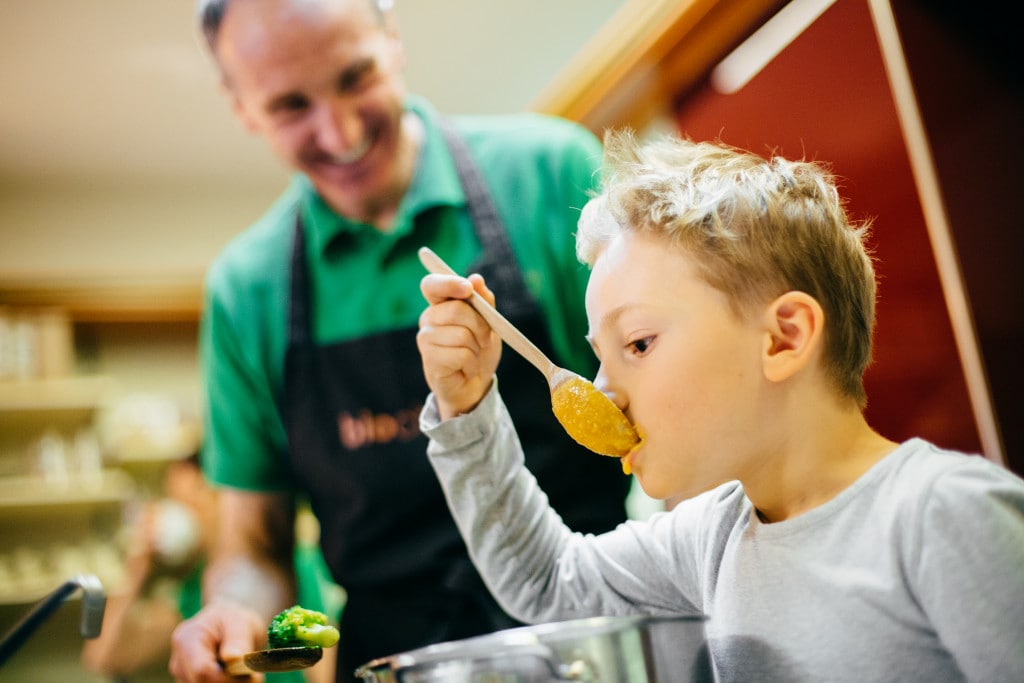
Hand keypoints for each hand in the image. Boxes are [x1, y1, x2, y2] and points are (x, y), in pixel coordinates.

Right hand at [168, 601, 266, 681]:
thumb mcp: (241, 623)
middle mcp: (179, 661)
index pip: (201, 670)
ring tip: (245, 672)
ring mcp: (181, 676)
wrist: (227, 626)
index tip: (251, 675)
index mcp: (187, 639)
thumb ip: (238, 640)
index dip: (226, 678)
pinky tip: (235, 677)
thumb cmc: (233, 621)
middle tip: (254, 675)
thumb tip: (234, 658)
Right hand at [417, 272, 501, 418]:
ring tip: (473, 355)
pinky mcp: (430, 359)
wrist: (474, 384)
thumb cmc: (479, 349)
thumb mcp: (488, 323)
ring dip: (477, 347)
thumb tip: (476, 278)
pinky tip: (467, 368)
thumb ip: (484, 301)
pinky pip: (461, 354)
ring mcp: (426, 338)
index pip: (432, 284)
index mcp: (440, 304)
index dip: (448, 283)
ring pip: (462, 334)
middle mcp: (428, 318)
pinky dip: (472, 363)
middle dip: (480, 324)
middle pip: (456, 309)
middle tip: (485, 338)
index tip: (468, 289)